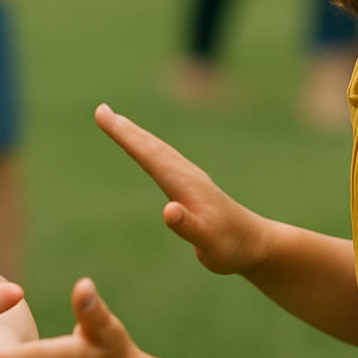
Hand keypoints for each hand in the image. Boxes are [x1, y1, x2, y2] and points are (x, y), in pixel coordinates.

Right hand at [95, 103, 270, 275]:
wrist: (255, 245)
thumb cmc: (230, 246)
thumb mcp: (209, 242)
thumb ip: (189, 227)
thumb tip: (168, 210)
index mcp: (185, 184)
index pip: (148, 154)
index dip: (124, 135)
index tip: (103, 114)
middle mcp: (186, 175)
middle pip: (151, 146)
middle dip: (125, 129)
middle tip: (102, 111)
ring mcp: (189, 179)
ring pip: (158, 150)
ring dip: (136, 136)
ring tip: (117, 123)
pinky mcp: (190, 186)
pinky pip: (162, 160)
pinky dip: (147, 149)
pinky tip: (144, 150)